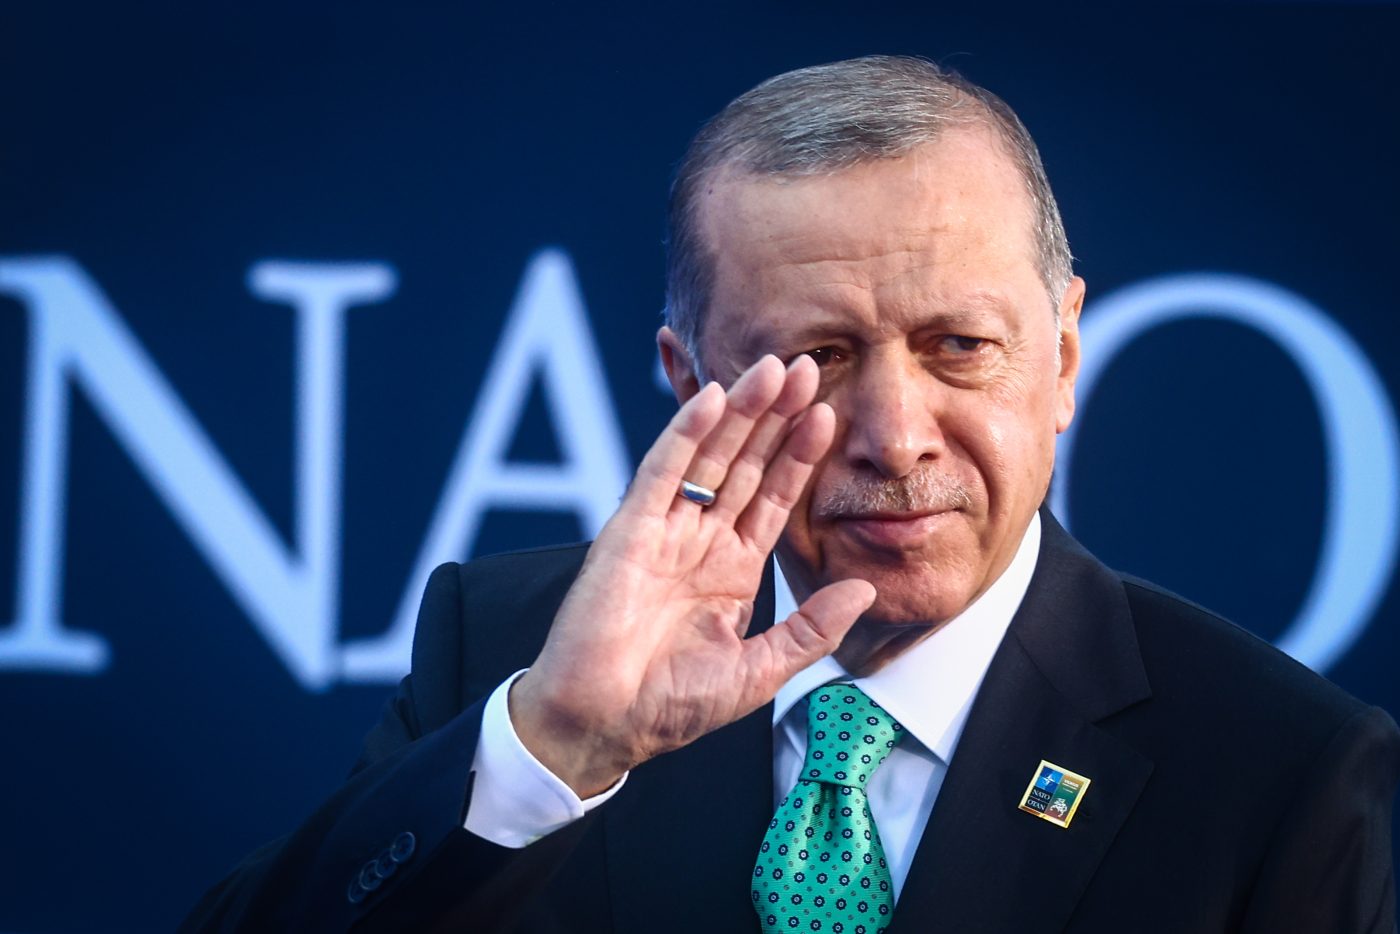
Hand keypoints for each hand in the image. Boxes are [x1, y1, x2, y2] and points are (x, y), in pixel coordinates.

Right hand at [510, 354, 875, 795]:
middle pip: (746, 464)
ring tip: (774, 368)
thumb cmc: (670, 705)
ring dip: (741, 411)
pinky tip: (715, 399)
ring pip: (710, 456)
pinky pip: (662, 470)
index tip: (829, 414)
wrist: (603, 723)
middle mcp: (700, 541)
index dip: (799, 457)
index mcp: (732, 569)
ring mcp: (665, 530)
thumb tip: (864, 590)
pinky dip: (686, 433)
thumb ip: (810, 629)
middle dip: (778, 418)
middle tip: (809, 366)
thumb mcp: (759, 670)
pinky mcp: (629, 529)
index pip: (773, 499)